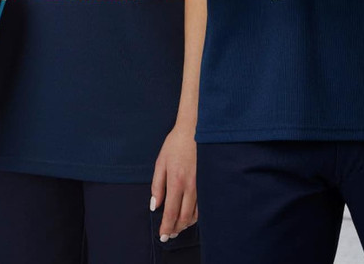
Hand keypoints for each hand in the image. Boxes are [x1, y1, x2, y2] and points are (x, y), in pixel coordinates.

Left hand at [150, 124, 197, 240]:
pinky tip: (190, 214)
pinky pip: (204, 204)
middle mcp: (191, 186)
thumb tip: (155, 205)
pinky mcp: (209, 181)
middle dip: (176, 229)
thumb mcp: (160, 162)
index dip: (166, 227)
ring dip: (186, 223)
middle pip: (185, 217)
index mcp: (176, 181)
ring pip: (196, 214)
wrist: (195, 128)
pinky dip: (196, 214)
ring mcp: (202, 184)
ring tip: (178, 226)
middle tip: (169, 234)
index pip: (171, 212)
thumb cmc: (176, 144)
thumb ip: (157, 186)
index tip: (162, 236)